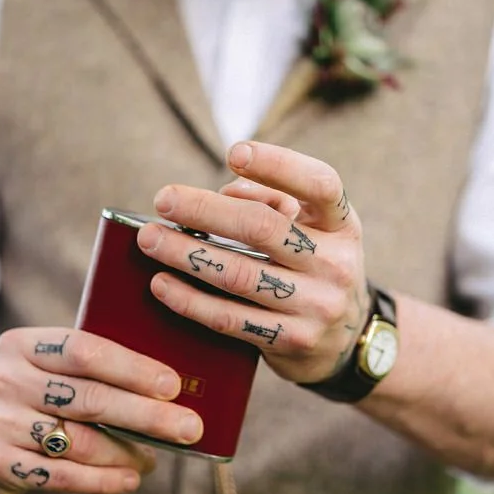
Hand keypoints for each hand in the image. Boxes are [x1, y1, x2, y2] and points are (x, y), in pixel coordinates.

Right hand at [0, 328, 200, 493]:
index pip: (85, 351)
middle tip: (189, 428)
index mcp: (21, 345)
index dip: (133, 368)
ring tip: (156, 458)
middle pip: (89, 399)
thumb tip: (170, 388)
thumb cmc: (28, 394)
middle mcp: (4, 380)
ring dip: (128, 453)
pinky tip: (130, 479)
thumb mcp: (43, 367)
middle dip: (147, 415)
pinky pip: (63, 475)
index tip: (173, 386)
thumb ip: (90, 368)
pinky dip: (103, 480)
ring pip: (80, 441)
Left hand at [137, 141, 369, 383]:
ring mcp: (316, 306)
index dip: (278, 165)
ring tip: (150, 239)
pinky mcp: (292, 340)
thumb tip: (225, 192)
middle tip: (163, 200)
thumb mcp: (315, 229)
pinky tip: (161, 284)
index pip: (320, 184)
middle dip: (205, 210)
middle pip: (263, 228)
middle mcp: (336, 264)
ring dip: (186, 255)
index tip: (234, 153)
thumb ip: (275, 201)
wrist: (343, 339)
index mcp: (343, 226)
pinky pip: (230, 319)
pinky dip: (190, 301)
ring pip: (239, 275)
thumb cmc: (314, 267)